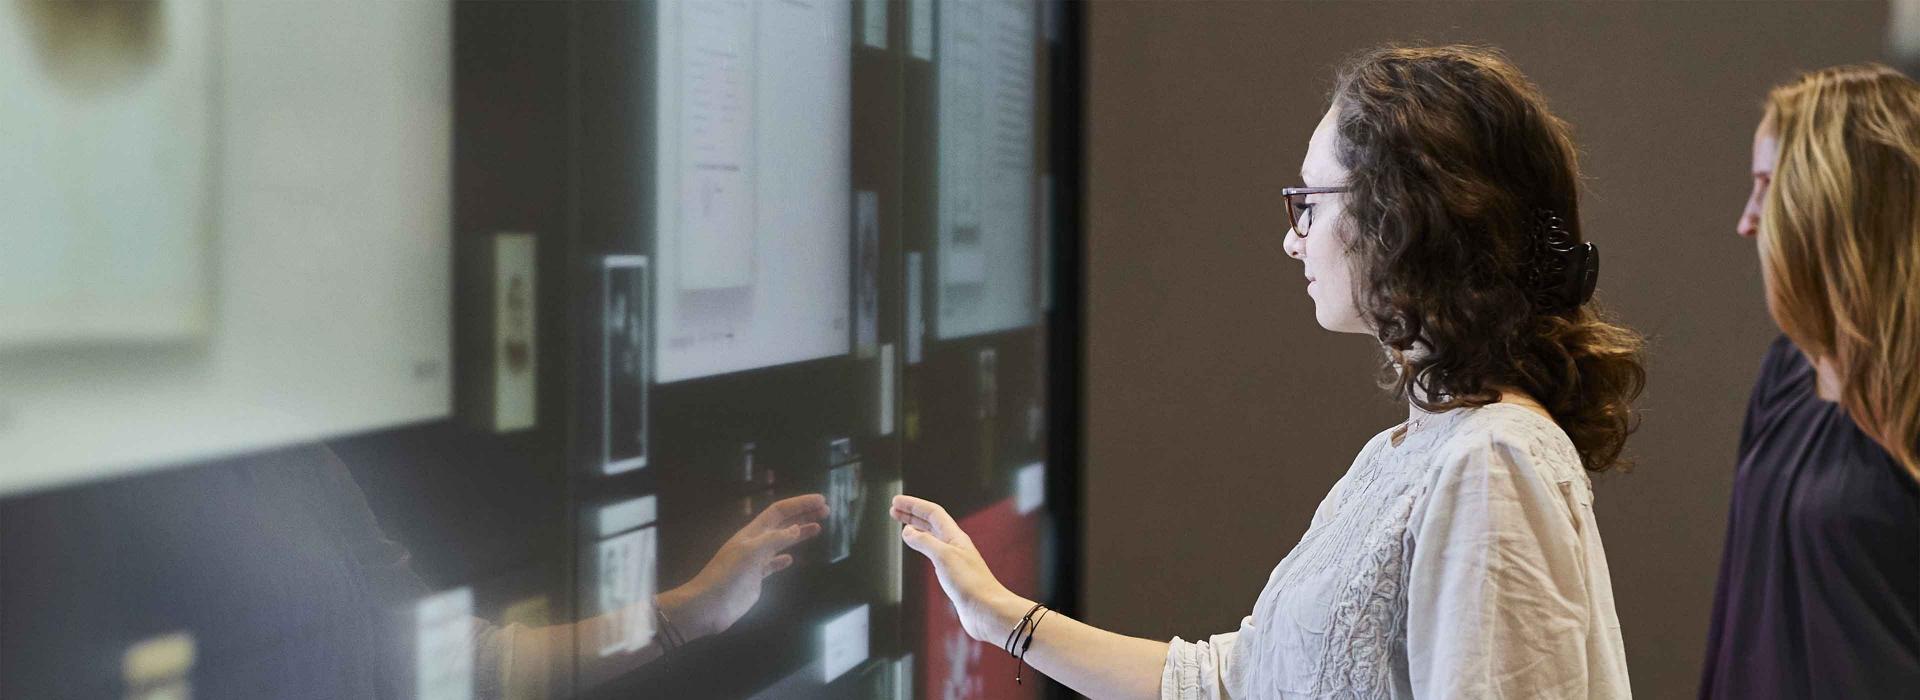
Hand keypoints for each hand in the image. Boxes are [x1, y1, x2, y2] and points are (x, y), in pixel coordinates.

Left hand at [658, 494, 828, 639]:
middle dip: (803, 514)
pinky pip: (773, 564)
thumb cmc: (727, 577)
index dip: (800, 504)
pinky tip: (791, 559)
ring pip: (781, 542)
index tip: (821, 500)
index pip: (779, 511)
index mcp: (752, 533)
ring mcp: (755, 561)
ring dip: (799, 534)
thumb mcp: (751, 553)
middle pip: (783, 523)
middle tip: (826, 511)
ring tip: (817, 528)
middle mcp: (755, 543)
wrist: (708, 606)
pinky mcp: (755, 578)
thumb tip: (796, 528)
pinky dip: (783, 559)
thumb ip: (774, 540)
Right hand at [890, 494, 1025, 644]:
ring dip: (916, 528)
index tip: (896, 501)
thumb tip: (908, 531)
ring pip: (932, 537)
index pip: (932, 513)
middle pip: (931, 523)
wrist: (986, 610)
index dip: (913, 505)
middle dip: (912, 514)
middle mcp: (955, 545)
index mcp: (955, 537)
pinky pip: (934, 553)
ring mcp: (954, 559)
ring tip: (902, 525)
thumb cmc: (971, 584)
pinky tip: (919, 548)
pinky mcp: (953, 575)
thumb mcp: (943, 557)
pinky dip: (922, 546)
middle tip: (894, 509)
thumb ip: (924, 542)